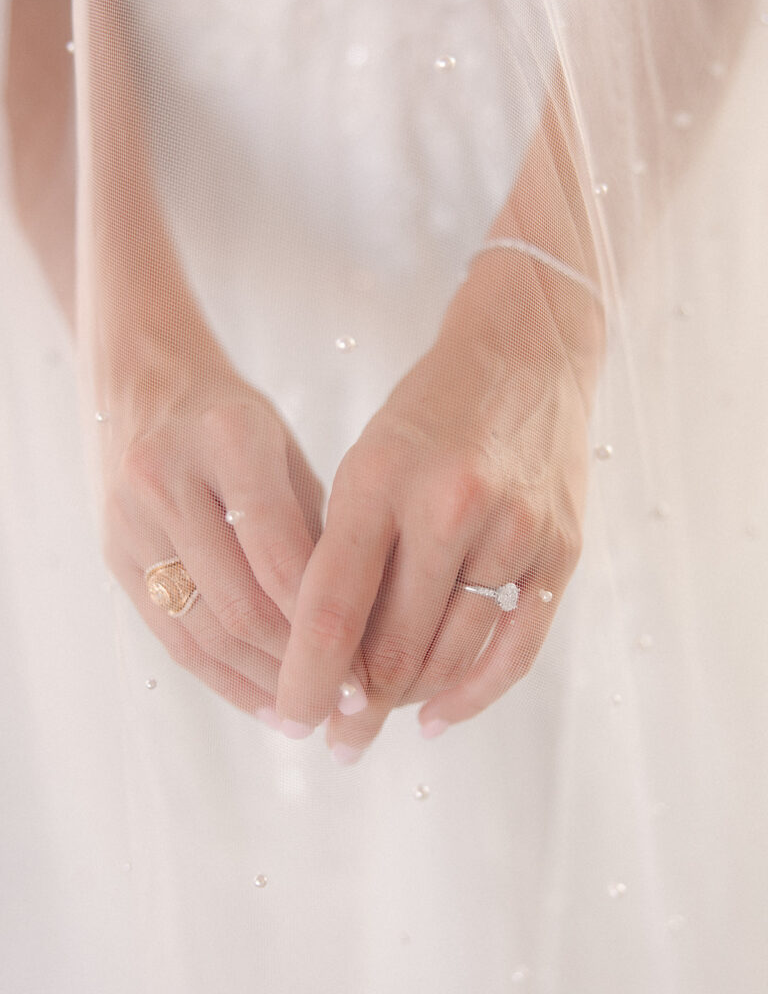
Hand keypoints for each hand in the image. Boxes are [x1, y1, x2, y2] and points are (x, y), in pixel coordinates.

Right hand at [102, 362, 323, 720]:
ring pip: (201, 630)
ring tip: (307, 715)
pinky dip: (218, 675)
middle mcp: (167, 479)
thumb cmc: (232, 418)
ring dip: (260, 683)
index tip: (367, 669)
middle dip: (298, 666)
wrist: (143, 383)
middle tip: (347, 704)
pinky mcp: (113, 555)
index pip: (280, 554)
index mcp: (228, 439)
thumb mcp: (286, 450)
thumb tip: (358, 627)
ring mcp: (130, 521)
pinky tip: (260, 698)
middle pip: (238, 603)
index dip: (325, 624)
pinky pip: (169, 634)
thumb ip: (313, 529)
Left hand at [275, 312, 590, 760]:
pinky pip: (515, 650)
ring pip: (451, 655)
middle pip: (393, 646)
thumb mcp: (367, 463)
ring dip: (408, 704)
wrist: (526, 356)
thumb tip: (332, 660)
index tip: (291, 723)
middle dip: (356, 708)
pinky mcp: (561, 549)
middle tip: (336, 742)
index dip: (306, 680)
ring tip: (378, 724)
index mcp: (380, 480)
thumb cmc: (430, 415)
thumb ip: (346, 554)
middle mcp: (449, 507)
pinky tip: (437, 719)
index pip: (331, 606)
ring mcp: (513, 530)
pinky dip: (473, 696)